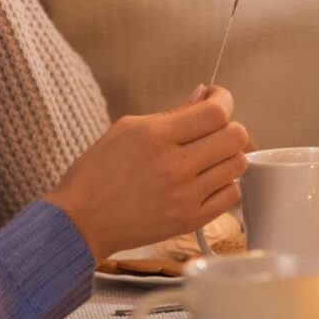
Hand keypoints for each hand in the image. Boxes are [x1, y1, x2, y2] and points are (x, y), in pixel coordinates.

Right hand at [46, 88, 251, 261]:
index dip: (223, 100)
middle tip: (213, 130)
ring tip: (207, 157)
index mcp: (155, 137)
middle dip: (228, 126)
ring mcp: (185, 196)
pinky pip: (231, 194)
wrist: (80, 223)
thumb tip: (202, 96)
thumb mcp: (126, 129)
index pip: (215, 112)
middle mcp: (174, 166)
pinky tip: (206, 181)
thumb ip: (171, 113)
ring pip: (238, 164)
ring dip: (227, 156)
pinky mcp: (190, 220)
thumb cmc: (97, 174)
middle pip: (236, 136)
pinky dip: (224, 184)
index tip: (217, 99)